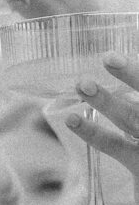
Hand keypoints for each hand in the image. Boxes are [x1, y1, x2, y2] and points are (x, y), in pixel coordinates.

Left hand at [64, 53, 138, 204]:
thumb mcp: (138, 139)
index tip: (116, 58)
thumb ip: (132, 117)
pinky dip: (94, 133)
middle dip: (134, 75)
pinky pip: (116, 146)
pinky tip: (73, 120)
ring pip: (134, 117)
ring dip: (107, 100)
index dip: (138, 72)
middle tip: (108, 57)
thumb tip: (126, 93)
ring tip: (82, 84)